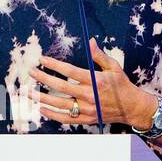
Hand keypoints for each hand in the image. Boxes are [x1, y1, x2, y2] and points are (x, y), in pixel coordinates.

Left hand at [28, 38, 156, 127]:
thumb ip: (99, 55)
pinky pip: (65, 118)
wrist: (132, 108)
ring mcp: (87, 109)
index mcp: (96, 81)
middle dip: (43, 78)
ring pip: (59, 104)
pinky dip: (52, 114)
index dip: (54, 65)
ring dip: (42, 97)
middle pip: (61, 87)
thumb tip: (90, 41)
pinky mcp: (86, 119)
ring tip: (29, 91)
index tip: (42, 59)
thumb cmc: (122, 85)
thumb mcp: (114, 67)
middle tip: (31, 72)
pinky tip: (42, 108)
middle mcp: (90, 96)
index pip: (70, 71)